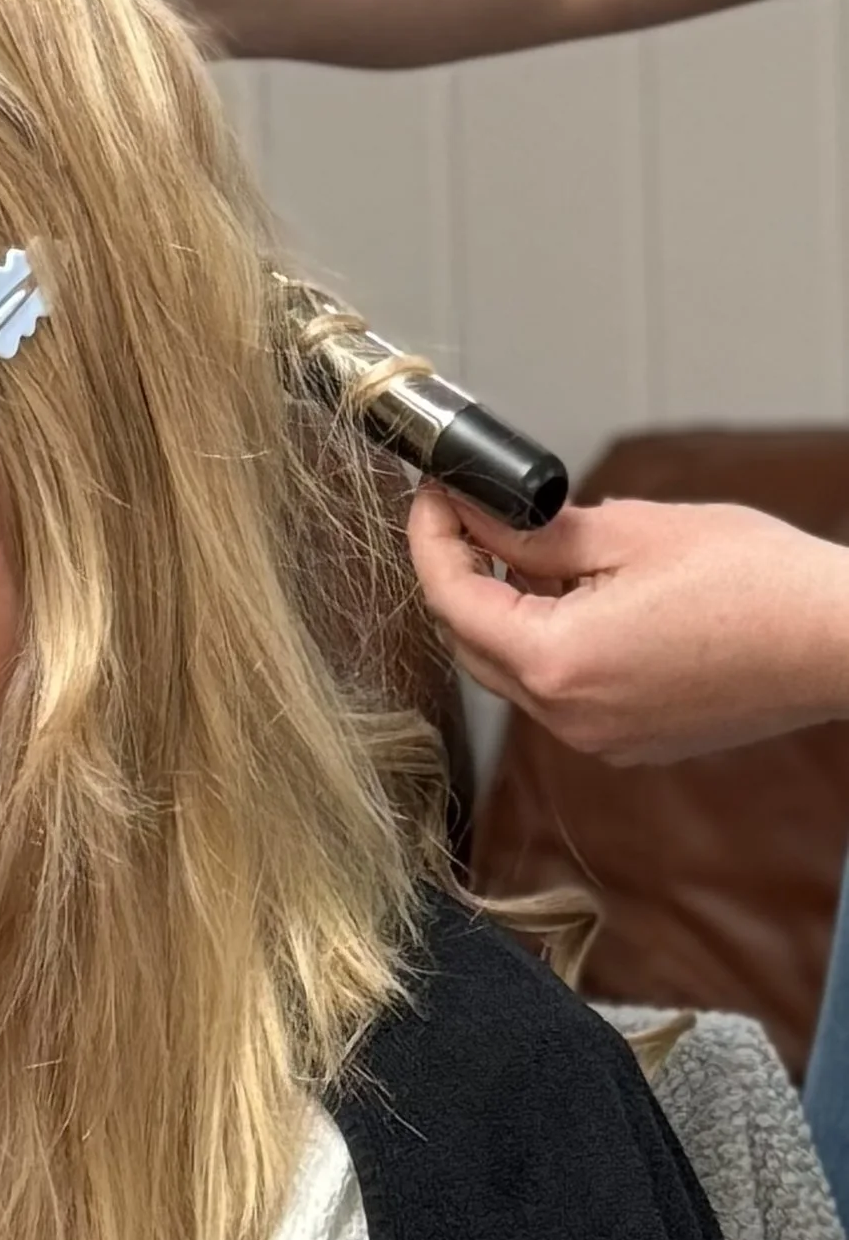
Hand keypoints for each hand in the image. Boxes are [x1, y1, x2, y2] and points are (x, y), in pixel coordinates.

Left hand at [409, 480, 848, 764]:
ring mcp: (603, 739)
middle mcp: (571, 718)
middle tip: (470, 515)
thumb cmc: (757, 584)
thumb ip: (534, 533)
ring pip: (518, 671)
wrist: (837, 640)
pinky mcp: (635, 741)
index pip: (451, 600)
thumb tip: (475, 516)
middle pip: (472, 644)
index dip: (431, 538)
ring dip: (508, 611)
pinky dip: (554, 643)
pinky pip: (566, 692)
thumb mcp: (629, 532)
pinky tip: (580, 594)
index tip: (435, 498)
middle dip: (462, 576)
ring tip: (530, 546)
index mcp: (558, 665)